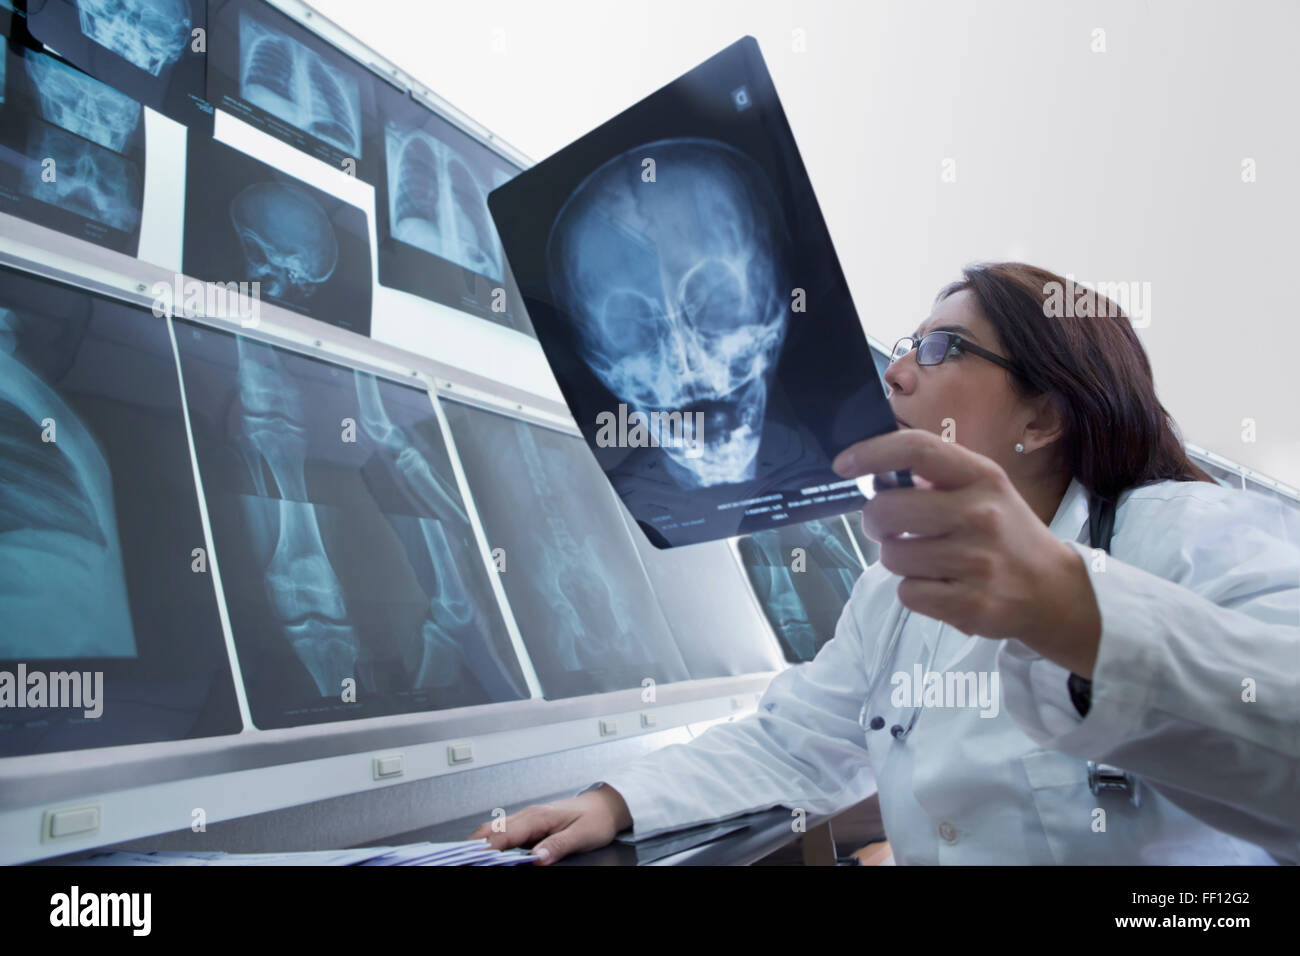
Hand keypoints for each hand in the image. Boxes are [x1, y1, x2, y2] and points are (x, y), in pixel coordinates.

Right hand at [467, 785, 632, 865]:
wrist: (604, 805)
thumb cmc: (595, 819)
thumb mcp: (582, 836)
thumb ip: (558, 846)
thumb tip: (536, 859)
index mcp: (537, 817)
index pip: (503, 835)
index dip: (486, 850)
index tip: (475, 862)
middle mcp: (527, 816)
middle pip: (489, 831)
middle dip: (473, 847)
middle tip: (463, 862)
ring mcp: (525, 819)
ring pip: (493, 831)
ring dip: (480, 846)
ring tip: (470, 861)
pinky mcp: (527, 825)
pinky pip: (502, 834)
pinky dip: (490, 844)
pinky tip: (488, 857)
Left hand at [831, 429, 1101, 675]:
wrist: (1053, 591)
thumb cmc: (1004, 533)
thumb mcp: (984, 489)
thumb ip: (936, 476)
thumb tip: (871, 469)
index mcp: (982, 477)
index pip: (917, 450)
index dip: (871, 453)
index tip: (843, 465)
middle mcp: (980, 514)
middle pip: (886, 510)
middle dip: (876, 522)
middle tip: (890, 528)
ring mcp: (977, 561)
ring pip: (892, 556)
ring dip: (898, 559)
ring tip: (928, 559)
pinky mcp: (970, 604)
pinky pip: (907, 592)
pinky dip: (915, 590)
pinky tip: (942, 584)